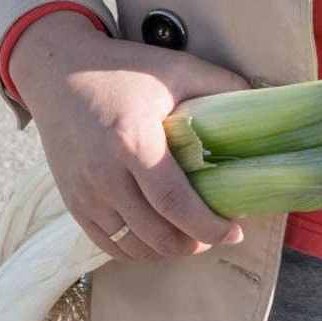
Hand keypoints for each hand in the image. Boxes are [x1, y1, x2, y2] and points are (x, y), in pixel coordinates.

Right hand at [9, 11, 249, 260]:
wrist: (56, 69)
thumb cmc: (124, 69)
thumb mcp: (177, 68)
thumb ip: (222, 87)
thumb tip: (266, 104)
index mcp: (133, 142)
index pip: (176, 205)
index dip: (209, 228)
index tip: (234, 232)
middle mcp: (104, 174)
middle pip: (159, 235)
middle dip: (195, 244)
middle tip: (215, 234)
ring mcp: (85, 192)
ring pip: (136, 247)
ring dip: (169, 250)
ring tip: (190, 236)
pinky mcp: (73, 203)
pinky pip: (110, 247)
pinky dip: (139, 252)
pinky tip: (159, 239)